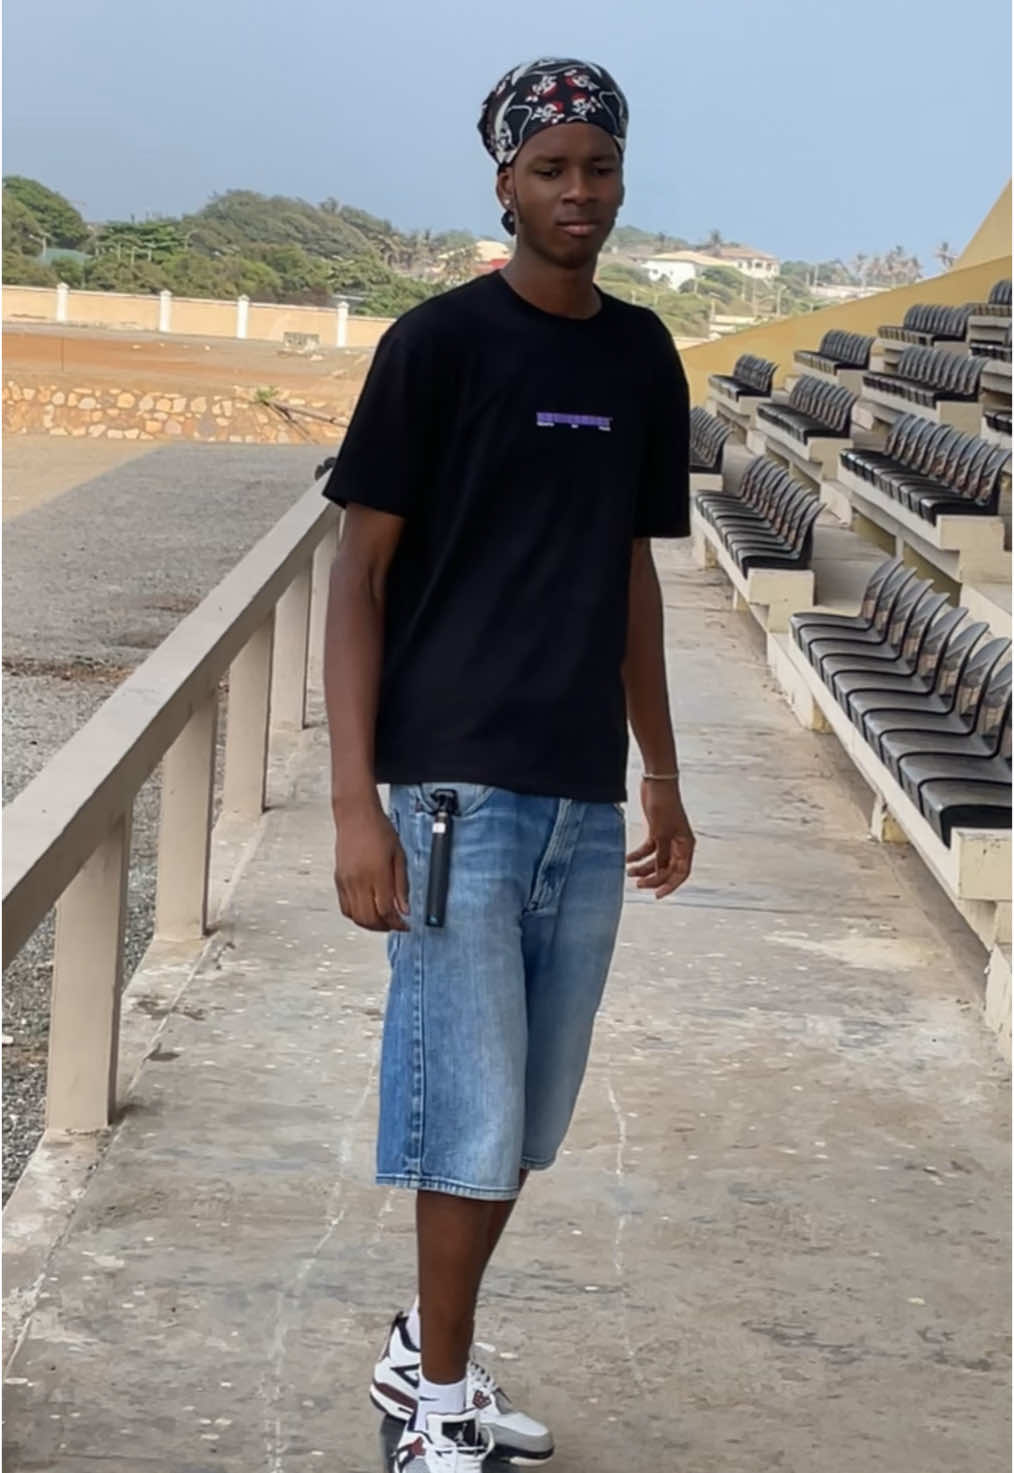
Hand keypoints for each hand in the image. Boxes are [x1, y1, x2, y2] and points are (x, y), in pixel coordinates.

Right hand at [334, 798, 409, 931]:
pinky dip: (356, 915)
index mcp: (377, 874)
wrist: (356, 815)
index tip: (405, 925)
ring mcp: (346, 881)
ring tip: (382, 920)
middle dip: (384, 927)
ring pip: (355, 916)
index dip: (397, 923)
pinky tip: (367, 911)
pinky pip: (345, 907)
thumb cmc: (379, 830)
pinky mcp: (338, 880)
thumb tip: (404, 909)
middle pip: (369, 918)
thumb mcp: (399, 856)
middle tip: (395, 925)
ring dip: (370, 924)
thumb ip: (401, 885)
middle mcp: (359, 880)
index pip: (386, 910)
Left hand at [626, 779, 695, 898]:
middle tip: (638, 884)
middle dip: (653, 878)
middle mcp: (679, 844)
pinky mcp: (656, 831)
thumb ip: (661, 855)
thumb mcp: (661, 834)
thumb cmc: (664, 806)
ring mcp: (667, 838)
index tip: (656, 895)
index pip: (681, 872)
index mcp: (686, 845)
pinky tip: (627, 859)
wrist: (656, 783)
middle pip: (668, 869)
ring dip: (643, 868)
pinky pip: (648, 849)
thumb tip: (659, 872)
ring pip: (656, 861)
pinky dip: (638, 855)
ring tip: (628, 872)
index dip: (670, 885)